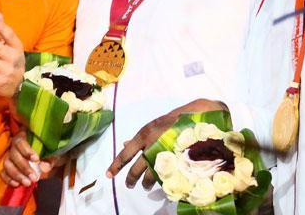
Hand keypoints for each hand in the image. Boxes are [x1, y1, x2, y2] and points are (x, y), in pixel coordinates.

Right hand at [0, 131, 56, 186]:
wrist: (49, 163)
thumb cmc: (51, 154)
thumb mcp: (55, 154)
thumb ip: (50, 160)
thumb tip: (43, 167)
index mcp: (25, 137)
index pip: (20, 142)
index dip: (26, 150)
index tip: (36, 159)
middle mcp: (15, 146)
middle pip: (13, 154)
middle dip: (23, 167)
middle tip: (34, 178)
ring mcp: (10, 157)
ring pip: (7, 164)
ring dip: (16, 175)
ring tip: (27, 183)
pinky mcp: (9, 169)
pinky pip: (4, 173)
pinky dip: (8, 179)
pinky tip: (17, 185)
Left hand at [106, 98, 226, 187]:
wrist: (195, 117)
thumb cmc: (171, 121)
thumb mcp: (151, 127)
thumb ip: (139, 138)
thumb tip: (125, 145)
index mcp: (143, 136)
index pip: (125, 154)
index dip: (116, 165)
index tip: (108, 175)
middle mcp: (151, 145)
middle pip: (137, 168)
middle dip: (131, 179)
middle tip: (129, 185)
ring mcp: (165, 154)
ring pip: (151, 174)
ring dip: (146, 182)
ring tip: (145, 186)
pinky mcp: (177, 160)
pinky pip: (166, 174)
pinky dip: (161, 179)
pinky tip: (160, 182)